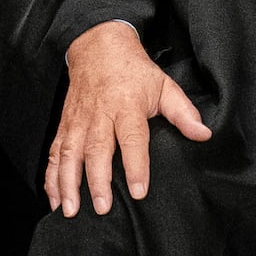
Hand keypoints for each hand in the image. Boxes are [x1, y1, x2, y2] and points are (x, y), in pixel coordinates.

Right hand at [45, 20, 211, 216]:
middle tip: (102, 207)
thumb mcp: (163, 85)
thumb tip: (203, 135)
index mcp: (127, 105)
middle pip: (96, 149)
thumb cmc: (134, 71)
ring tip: (70, 209)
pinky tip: (52, 199)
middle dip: (97, 180)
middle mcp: (100, 114)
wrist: (97, 46)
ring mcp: (78, 121)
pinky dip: (51, 176)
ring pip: (69, 153)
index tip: (138, 191)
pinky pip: (54, 152)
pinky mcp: (64, 125)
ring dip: (68, 183)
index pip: (131, 138)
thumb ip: (183, 112)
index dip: (136, 165)